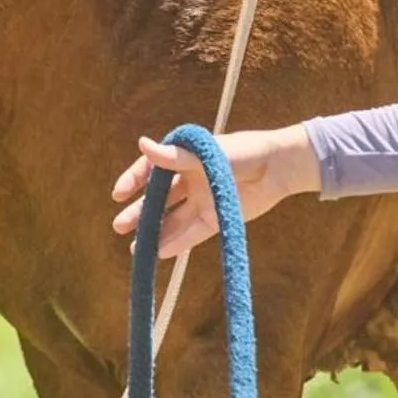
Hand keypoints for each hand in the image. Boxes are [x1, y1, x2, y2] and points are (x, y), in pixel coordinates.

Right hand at [110, 126, 318, 256]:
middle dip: (138, 213)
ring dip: (154, 234)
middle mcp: (189, 181)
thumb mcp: (206, 153)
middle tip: (120, 226)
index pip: (151, 169)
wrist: (278, 168)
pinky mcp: (216, 219)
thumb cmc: (244, 152)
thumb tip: (142, 144)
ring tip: (136, 251)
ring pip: (172, 220)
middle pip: (157, 199)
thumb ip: (175, 156)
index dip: (133, 180)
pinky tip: (160, 253)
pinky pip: (192, 234)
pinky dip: (176, 243)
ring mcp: (201, 201)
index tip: (118, 193)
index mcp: (184, 158)